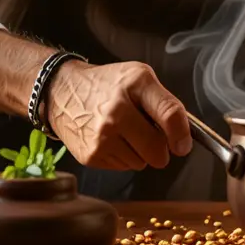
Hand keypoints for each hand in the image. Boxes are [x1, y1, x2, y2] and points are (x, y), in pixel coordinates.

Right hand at [45, 61, 192, 171]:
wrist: (61, 92)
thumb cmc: (107, 85)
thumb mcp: (139, 77)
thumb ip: (165, 102)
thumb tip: (183, 137)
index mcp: (134, 85)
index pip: (169, 115)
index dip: (182, 135)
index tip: (182, 144)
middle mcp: (116, 112)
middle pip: (157, 150)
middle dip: (162, 149)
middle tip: (152, 136)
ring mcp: (101, 137)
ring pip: (142, 163)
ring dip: (141, 153)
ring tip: (125, 132)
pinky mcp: (91, 155)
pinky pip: (124, 167)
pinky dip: (124, 157)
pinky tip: (112, 139)